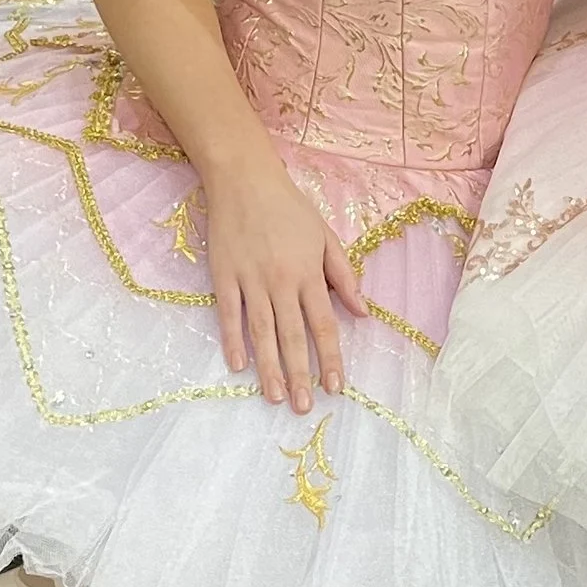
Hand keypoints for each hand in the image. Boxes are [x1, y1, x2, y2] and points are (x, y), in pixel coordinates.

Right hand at [199, 147, 368, 413]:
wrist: (244, 179)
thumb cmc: (289, 208)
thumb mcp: (325, 236)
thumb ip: (343, 276)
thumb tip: (363, 312)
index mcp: (308, 273)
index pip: (323, 324)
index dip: (330, 358)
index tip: (335, 388)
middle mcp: (280, 281)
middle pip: (291, 336)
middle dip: (300, 374)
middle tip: (304, 407)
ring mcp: (249, 280)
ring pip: (260, 332)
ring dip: (268, 368)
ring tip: (276, 398)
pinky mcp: (223, 276)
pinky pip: (228, 315)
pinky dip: (232, 340)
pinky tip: (237, 366)